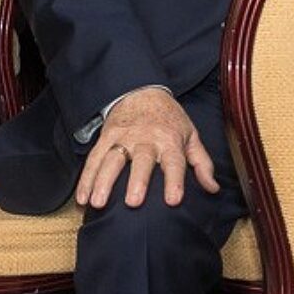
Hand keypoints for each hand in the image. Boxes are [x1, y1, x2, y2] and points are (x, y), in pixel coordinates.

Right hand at [75, 87, 218, 209]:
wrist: (141, 90)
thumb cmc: (169, 118)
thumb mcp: (191, 135)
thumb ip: (202, 163)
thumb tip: (212, 189)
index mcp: (169, 140)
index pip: (174, 162)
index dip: (174, 181)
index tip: (172, 200)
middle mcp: (145, 139)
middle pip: (140, 161)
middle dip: (136, 181)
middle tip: (132, 203)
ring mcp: (122, 138)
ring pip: (111, 160)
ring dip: (102, 181)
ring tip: (97, 203)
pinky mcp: (105, 138)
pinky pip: (93, 159)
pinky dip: (85, 178)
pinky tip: (81, 197)